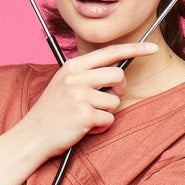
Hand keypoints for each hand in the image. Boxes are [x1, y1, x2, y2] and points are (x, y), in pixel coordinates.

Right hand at [18, 43, 157, 157]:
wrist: (32, 135)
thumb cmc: (52, 111)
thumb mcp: (64, 83)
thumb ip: (86, 74)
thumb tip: (117, 70)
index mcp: (72, 66)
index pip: (109, 52)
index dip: (134, 49)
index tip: (152, 49)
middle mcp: (75, 77)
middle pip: (118, 75)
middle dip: (119, 90)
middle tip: (106, 101)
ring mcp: (79, 95)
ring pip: (115, 101)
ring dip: (106, 113)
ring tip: (87, 117)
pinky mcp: (84, 115)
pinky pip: (109, 120)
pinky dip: (101, 128)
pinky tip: (85, 128)